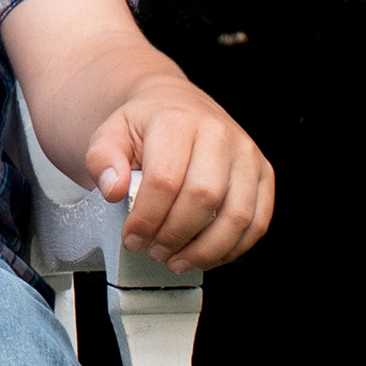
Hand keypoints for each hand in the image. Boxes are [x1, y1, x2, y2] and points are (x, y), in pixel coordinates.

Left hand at [80, 84, 275, 273]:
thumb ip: (102, 159)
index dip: (146, 219)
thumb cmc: (146, 125)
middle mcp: (219, 134)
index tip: (132, 238)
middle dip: (174, 236)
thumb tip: (113, 188)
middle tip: (153, 251)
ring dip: (205, 250)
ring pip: (236, 216)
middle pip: (203, 199)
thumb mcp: (110, 134)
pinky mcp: (263, 174)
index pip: (164, 180)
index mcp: (178, 121)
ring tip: (177, 260)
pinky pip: (258, 221)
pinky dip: (233, 248)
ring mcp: (246, 154)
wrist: (177, 105)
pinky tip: (206, 255)